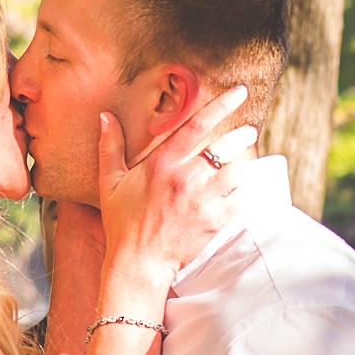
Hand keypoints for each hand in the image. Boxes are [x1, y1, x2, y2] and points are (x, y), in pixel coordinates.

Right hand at [97, 85, 250, 290]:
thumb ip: (110, 147)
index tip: (239, 92)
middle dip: (242, 135)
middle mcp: (185, 178)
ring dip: (244, 163)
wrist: (138, 263)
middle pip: (226, 146)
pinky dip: (247, 189)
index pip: (196, 125)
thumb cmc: (123, 222)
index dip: (221, 105)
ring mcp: (203, 200)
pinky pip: (242, 197)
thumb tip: (105, 116)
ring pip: (238, 170)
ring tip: (244, 161)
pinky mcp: (215, 221)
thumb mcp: (111, 182)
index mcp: (162, 163)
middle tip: (248, 131)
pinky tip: (244, 186)